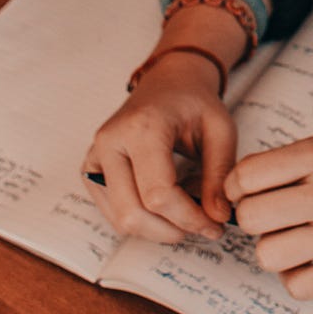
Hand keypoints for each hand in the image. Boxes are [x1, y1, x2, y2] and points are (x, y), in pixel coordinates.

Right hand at [83, 52, 237, 242]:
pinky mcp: (91, 170)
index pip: (158, 194)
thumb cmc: (194, 103)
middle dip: (172, 230)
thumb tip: (217, 218)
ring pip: (119, 218)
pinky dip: (141, 219)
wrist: (168, 83)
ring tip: (187, 210)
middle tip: (203, 227)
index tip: (215, 226)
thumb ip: (220, 174)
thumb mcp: (221, 130)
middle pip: (132, 213)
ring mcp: (95, 156)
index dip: (189, 218)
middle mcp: (110, 141)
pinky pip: (112, 212)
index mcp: (142, 127)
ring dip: (157, 229)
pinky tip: (166, 204)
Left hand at [224, 135, 312, 300]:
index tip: (250, 190)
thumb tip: (235, 189)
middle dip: (254, 217)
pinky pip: (295, 286)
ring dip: (274, 247)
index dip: (238, 186)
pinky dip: (297, 276)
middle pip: (249, 217)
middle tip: (275, 214)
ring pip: (266, 255)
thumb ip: (289, 162)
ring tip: (297, 236)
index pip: (246, 176)